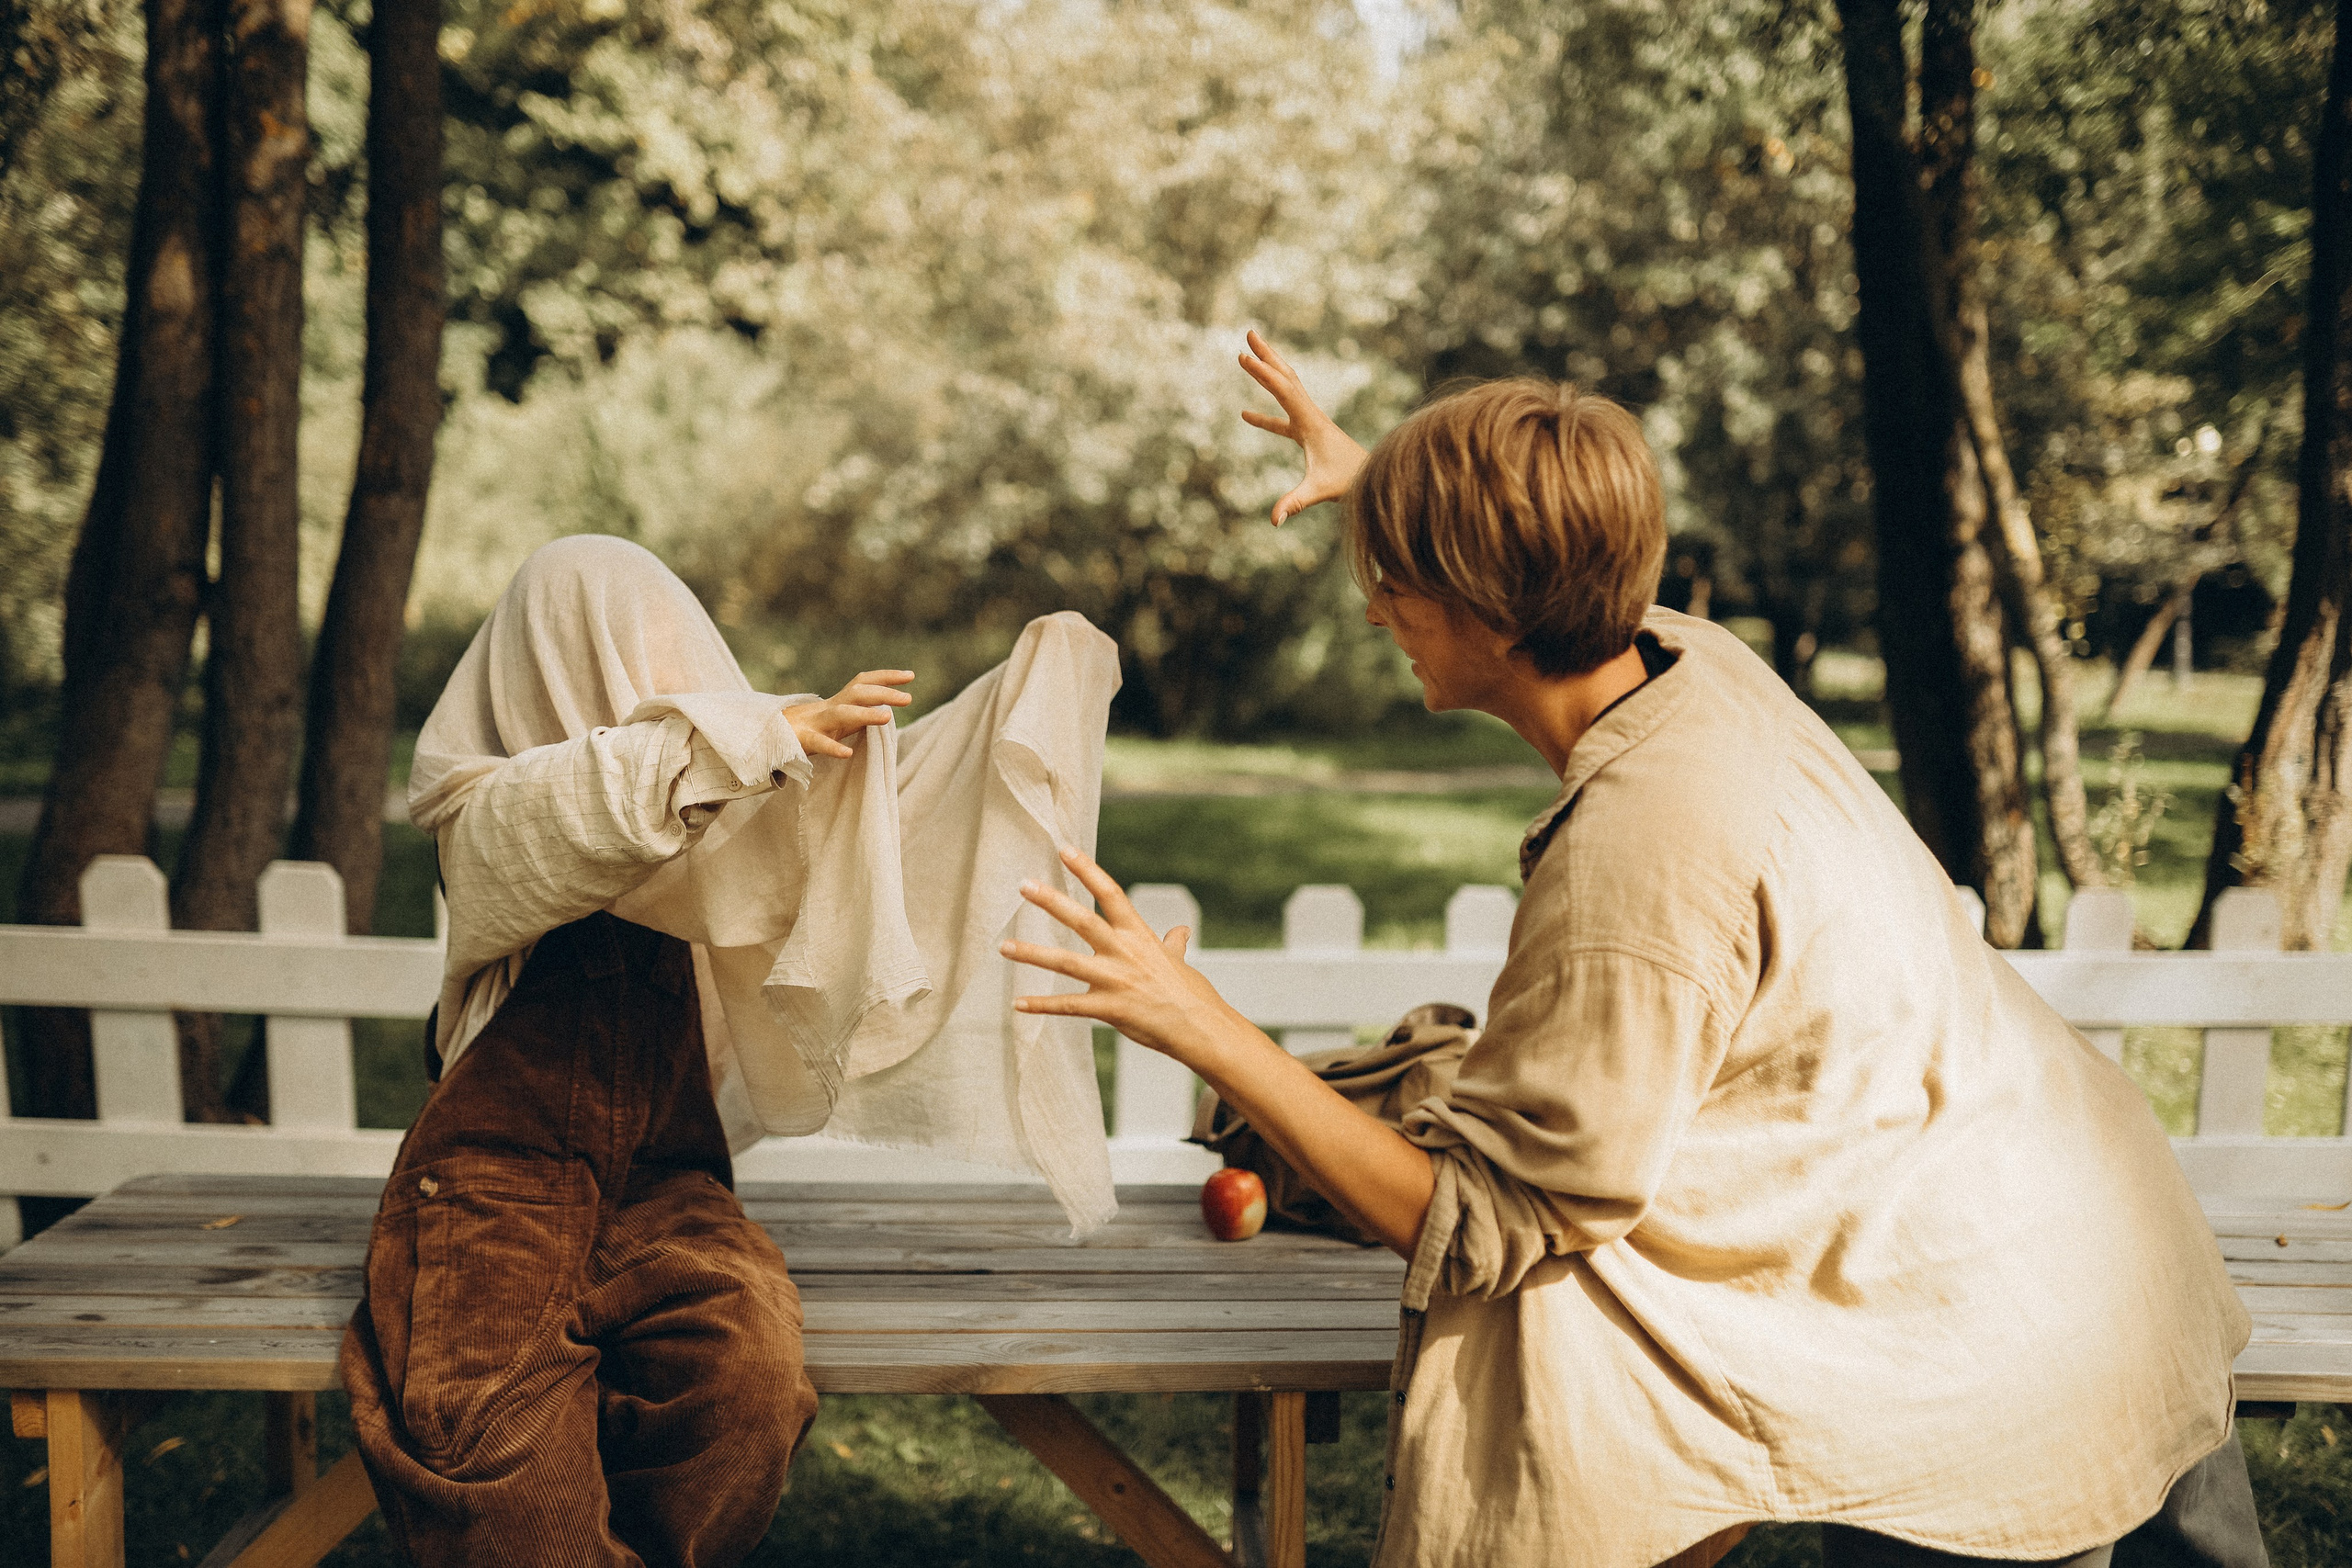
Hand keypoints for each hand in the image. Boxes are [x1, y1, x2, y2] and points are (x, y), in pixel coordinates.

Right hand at [785, 670, 912, 759]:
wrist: (765, 736)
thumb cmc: (806, 730)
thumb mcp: (835, 721)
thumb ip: (857, 715)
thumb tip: (887, 711)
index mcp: (837, 703)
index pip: (863, 682)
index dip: (886, 677)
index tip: (911, 675)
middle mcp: (828, 708)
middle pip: (857, 693)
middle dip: (883, 693)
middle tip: (908, 699)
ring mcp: (815, 723)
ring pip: (841, 714)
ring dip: (864, 714)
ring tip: (887, 717)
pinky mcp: (801, 741)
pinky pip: (819, 743)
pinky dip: (833, 748)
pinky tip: (847, 753)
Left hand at [1003, 846, 1242, 1066]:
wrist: (1201, 1027)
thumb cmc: (1191, 994)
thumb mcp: (1179, 962)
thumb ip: (1172, 945)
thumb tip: (1181, 932)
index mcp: (1139, 935)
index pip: (1110, 893)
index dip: (1087, 870)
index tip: (1065, 850)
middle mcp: (1124, 952)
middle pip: (1083, 920)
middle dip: (1051, 901)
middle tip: (1024, 885)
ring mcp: (1115, 980)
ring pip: (1066, 962)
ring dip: (1032, 954)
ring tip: (1003, 947)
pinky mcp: (1109, 1009)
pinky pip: (1069, 1006)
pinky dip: (1042, 1005)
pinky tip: (1018, 1004)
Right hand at [1239, 328, 1369, 524]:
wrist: (1373, 479)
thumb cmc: (1349, 483)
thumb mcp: (1318, 491)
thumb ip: (1294, 503)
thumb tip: (1273, 520)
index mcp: (1310, 422)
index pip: (1283, 390)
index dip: (1262, 373)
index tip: (1243, 356)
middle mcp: (1311, 415)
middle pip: (1286, 377)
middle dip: (1267, 355)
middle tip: (1249, 333)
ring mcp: (1309, 423)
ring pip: (1287, 389)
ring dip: (1269, 371)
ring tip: (1250, 354)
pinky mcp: (1308, 435)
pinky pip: (1282, 418)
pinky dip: (1264, 414)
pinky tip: (1245, 414)